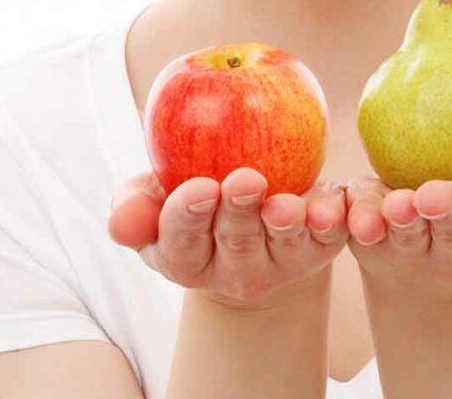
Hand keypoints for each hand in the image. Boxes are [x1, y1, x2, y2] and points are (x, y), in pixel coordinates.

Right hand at [108, 167, 347, 306]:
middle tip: (244, 180)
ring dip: (285, 224)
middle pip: (236, 245)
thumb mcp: (154, 195)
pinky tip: (329, 206)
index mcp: (186, 259)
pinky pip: (329, 235)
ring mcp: (280, 262)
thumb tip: (119, 224)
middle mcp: (234, 270)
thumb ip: (133, 206)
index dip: (188, 217)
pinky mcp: (320, 247)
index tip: (198, 186)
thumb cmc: (192, 194)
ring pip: (284, 245)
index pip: (181, 244)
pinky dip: (331, 221)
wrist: (250, 199)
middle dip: (238, 214)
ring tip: (284, 203)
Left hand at [346, 148, 451, 299]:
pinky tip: (354, 211)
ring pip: (410, 238)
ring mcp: (420, 249)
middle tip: (435, 194)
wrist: (444, 222)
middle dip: (449, 215)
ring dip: (401, 223)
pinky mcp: (379, 243)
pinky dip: (360, 222)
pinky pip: (367, 232)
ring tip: (396, 205)